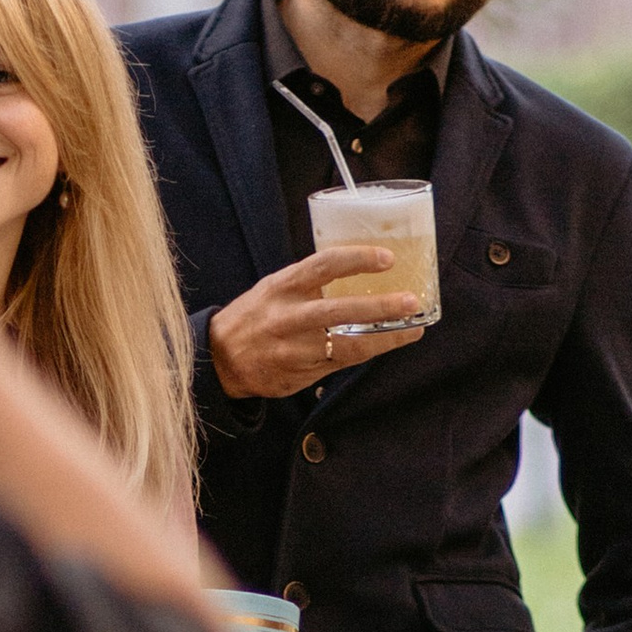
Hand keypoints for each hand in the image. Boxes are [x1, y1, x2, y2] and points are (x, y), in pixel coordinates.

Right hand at [207, 248, 427, 399]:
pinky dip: (367, 353)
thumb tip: (359, 271)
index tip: (387, 258)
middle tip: (411, 302)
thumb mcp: (275, 287)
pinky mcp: (300, 373)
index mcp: (282, 286)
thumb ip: (310, 281)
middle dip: (380, 307)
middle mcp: (287, 316)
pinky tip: (388, 345)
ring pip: (347, 345)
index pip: (323, 265)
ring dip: (384, 338)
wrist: (220, 359)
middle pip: (339, 310)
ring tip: (412, 330)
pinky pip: (340, 363)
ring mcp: (294, 349)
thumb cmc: (255, 316)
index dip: (357, 259)